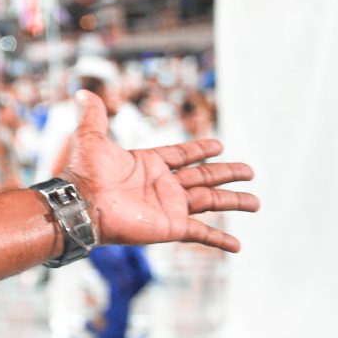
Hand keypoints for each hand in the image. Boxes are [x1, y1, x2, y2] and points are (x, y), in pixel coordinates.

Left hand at [62, 91, 257, 252]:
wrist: (82, 203)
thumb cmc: (85, 173)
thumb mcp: (90, 137)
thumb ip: (93, 115)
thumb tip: (81, 93)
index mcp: (148, 164)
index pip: (181, 155)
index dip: (200, 150)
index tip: (220, 145)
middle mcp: (162, 185)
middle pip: (204, 177)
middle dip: (227, 173)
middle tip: (250, 171)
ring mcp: (169, 207)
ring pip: (210, 201)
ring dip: (234, 201)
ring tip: (256, 202)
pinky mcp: (171, 226)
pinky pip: (202, 233)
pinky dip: (220, 239)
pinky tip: (237, 245)